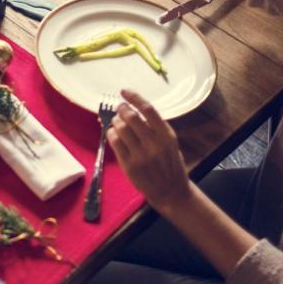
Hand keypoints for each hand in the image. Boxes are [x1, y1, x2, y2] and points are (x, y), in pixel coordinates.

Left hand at [107, 89, 196, 210]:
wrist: (171, 191)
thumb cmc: (170, 164)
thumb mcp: (170, 143)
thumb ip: (155, 127)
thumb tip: (133, 107)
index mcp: (166, 135)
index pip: (148, 110)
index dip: (134, 97)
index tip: (124, 91)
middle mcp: (154, 144)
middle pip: (131, 117)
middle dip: (121, 108)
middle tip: (120, 108)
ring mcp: (141, 156)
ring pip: (120, 128)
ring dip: (116, 121)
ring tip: (118, 122)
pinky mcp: (129, 165)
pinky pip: (115, 142)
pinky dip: (112, 134)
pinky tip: (114, 134)